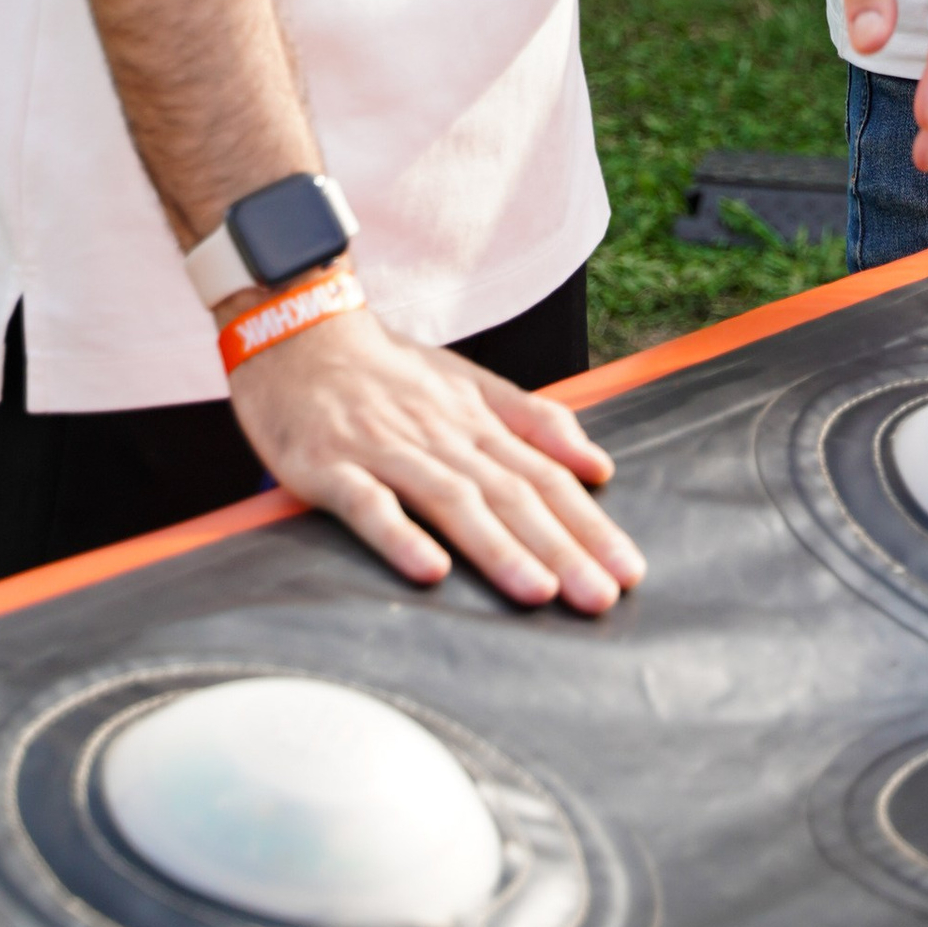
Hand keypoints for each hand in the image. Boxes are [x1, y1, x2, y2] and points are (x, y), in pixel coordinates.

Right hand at [225, 302, 644, 606]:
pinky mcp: (329, 466)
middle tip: (602, 597)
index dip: (589, 523)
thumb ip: (533, 421)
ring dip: (498, 548)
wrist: (298, 329)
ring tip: (539, 593)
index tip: (629, 569)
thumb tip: (598, 463)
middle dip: (561, 548)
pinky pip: (369, 504)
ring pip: (452, 501)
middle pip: (511, 494)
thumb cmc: (386, 370)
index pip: (546, 475)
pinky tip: (431, 571)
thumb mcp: (467, 383)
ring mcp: (385, 449)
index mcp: (476, 419)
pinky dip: (401, 535)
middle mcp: (440, 434)